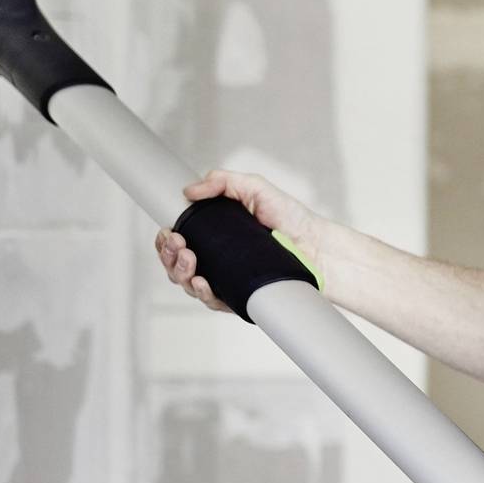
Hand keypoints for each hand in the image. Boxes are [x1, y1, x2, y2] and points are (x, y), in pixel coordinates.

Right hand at [153, 168, 333, 313]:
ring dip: (180, 272)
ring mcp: (226, 278)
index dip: (165, 240)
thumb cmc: (290, 218)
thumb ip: (223, 182)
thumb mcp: (255, 188)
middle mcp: (217, 257)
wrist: (317, 245)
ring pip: (188, 284)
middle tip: (178, 244)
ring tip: (190, 259)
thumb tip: (190, 190)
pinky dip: (202, 292)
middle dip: (168, 255)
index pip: (178, 240)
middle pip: (176, 264)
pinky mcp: (239, 296)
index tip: (168, 232)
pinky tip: (203, 282)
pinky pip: (212, 300)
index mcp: (214, 234)